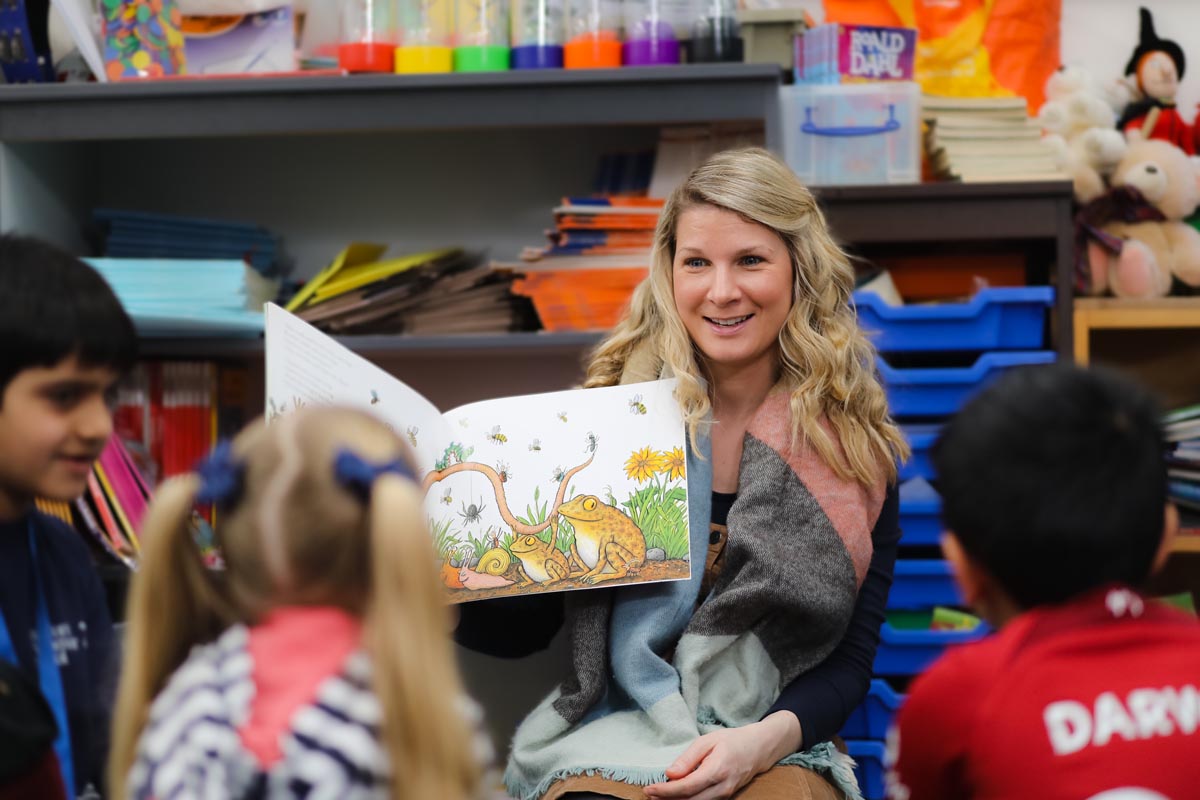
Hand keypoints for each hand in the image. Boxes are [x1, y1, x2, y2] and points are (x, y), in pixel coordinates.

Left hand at [643, 712, 801, 799]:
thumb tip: (669, 773)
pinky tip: (676, 795)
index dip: (666, 791)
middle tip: (649, 794)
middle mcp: (722, 787)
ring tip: (658, 795)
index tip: (649, 788)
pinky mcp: (726, 797)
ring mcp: (726, 795)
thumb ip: (688, 758)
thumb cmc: (732, 740)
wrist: (759, 748)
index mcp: (717, 769)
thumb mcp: (708, 740)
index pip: (687, 787)